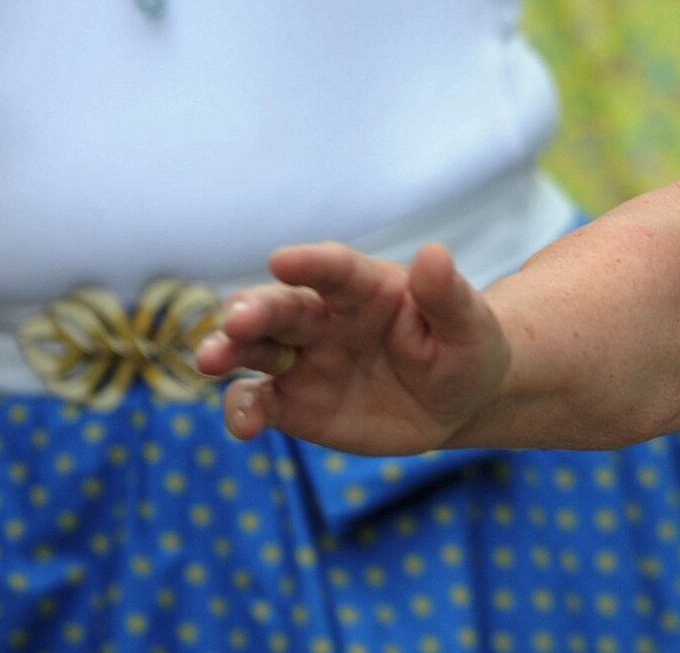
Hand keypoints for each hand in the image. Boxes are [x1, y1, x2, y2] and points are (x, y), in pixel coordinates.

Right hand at [193, 242, 510, 455]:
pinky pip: (258, 402)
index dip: (311, 262)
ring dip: (229, 351)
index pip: (336, 270)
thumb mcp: (469, 327)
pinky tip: (244, 425)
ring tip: (210, 360)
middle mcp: (327, 317)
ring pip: (255, 349)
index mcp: (369, 287)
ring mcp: (304, 359)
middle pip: (283, 307)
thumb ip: (447, 295)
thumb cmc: (466, 350)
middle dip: (254, 310)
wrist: (456, 401)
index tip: (283, 259)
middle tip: (235, 320)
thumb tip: (433, 253)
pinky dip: (243, 410)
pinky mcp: (293, 402)